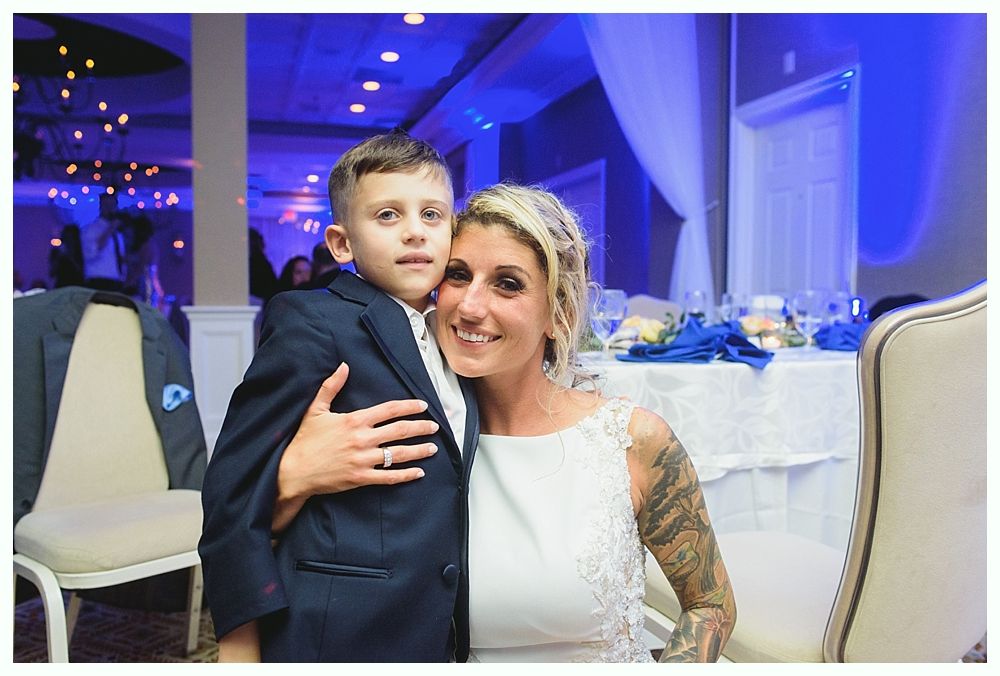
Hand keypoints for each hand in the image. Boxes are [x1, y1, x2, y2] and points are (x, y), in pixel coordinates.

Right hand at [272, 363, 439, 531]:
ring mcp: (363, 460)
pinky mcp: (360, 478)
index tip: (423, 405)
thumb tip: (343, 366)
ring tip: (432, 448)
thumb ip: (331, 387)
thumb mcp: (315, 410)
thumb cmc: (304, 440)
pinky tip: (418, 472)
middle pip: (399, 431)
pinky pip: (388, 477)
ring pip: (398, 454)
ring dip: (418, 450)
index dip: (409, 407)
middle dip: (420, 427)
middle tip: (435, 426)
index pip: (389, 410)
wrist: (292, 471)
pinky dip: (405, 475)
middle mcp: (362, 439)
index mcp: (354, 421)